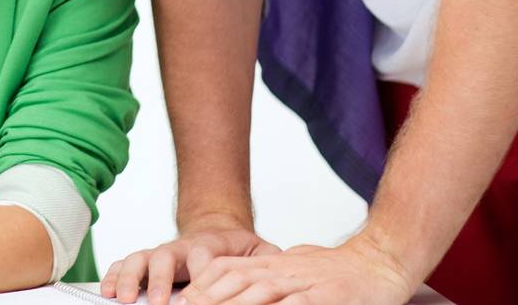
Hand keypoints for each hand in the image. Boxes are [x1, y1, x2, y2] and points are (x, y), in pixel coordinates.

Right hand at [103, 219, 279, 303]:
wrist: (217, 229)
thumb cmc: (239, 250)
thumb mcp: (262, 255)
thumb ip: (269, 265)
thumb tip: (281, 282)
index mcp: (211, 246)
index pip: (203, 259)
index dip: (199, 277)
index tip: (197, 299)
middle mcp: (181, 248)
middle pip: (164, 258)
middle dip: (157, 282)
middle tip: (155, 304)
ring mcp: (162, 253)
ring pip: (140, 259)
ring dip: (130, 279)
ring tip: (122, 298)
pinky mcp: (148, 260)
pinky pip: (127, 263)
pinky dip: (115, 275)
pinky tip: (109, 290)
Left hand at [181, 235, 413, 304]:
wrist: (379, 261)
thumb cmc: (337, 271)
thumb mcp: (294, 267)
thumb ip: (268, 277)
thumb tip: (241, 287)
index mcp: (271, 265)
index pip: (225, 270)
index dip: (201, 285)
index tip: (182, 299)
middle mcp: (281, 271)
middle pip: (235, 283)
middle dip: (208, 299)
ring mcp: (302, 283)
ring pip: (260, 294)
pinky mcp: (324, 297)